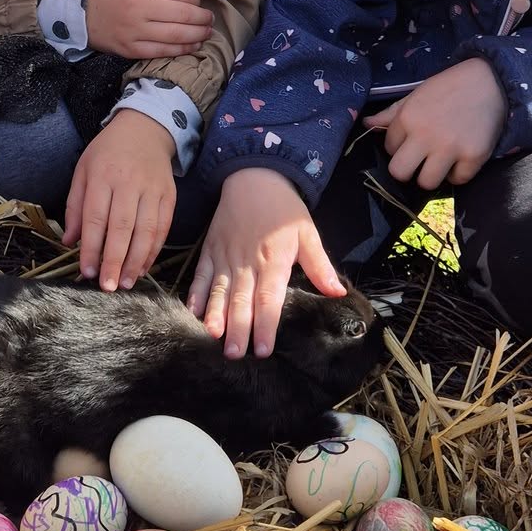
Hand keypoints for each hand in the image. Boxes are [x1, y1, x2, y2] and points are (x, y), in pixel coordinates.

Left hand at [64, 112, 176, 291]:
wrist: (145, 129)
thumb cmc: (108, 152)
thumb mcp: (83, 170)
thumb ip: (75, 206)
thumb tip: (69, 241)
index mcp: (102, 176)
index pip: (96, 218)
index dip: (92, 248)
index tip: (87, 271)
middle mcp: (128, 183)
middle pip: (122, 228)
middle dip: (114, 260)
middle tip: (107, 286)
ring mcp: (152, 190)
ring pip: (146, 231)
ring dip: (136, 261)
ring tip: (125, 283)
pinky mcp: (169, 196)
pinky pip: (163, 228)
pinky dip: (154, 250)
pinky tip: (143, 267)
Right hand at [85, 0, 213, 58]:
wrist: (80, 10)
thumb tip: (189, 1)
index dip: (196, 0)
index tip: (198, 4)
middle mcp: (141, 9)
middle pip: (184, 15)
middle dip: (203, 19)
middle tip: (210, 20)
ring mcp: (135, 32)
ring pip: (176, 36)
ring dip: (197, 36)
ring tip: (206, 34)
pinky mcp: (131, 49)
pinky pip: (162, 52)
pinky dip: (181, 50)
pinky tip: (192, 47)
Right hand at [188, 168, 344, 359]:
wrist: (254, 176)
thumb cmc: (284, 208)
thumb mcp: (308, 233)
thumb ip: (320, 265)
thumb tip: (339, 293)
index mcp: (273, 259)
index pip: (269, 298)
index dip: (266, 324)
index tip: (263, 349)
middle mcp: (247, 261)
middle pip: (241, 300)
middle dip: (238, 328)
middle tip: (234, 354)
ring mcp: (225, 256)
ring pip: (219, 290)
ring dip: (215, 315)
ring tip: (212, 336)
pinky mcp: (210, 250)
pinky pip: (201, 275)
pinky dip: (196, 294)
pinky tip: (193, 312)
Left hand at [365, 59, 506, 189]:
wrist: (490, 80)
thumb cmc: (448, 87)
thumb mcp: (416, 95)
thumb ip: (391, 114)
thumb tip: (366, 124)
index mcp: (407, 118)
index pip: (389, 148)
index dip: (400, 146)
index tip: (413, 140)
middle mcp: (425, 135)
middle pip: (400, 173)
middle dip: (407, 170)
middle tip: (420, 161)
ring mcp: (450, 148)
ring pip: (426, 183)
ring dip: (432, 175)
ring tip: (440, 162)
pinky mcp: (473, 156)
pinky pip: (457, 180)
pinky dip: (458, 173)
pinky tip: (460, 159)